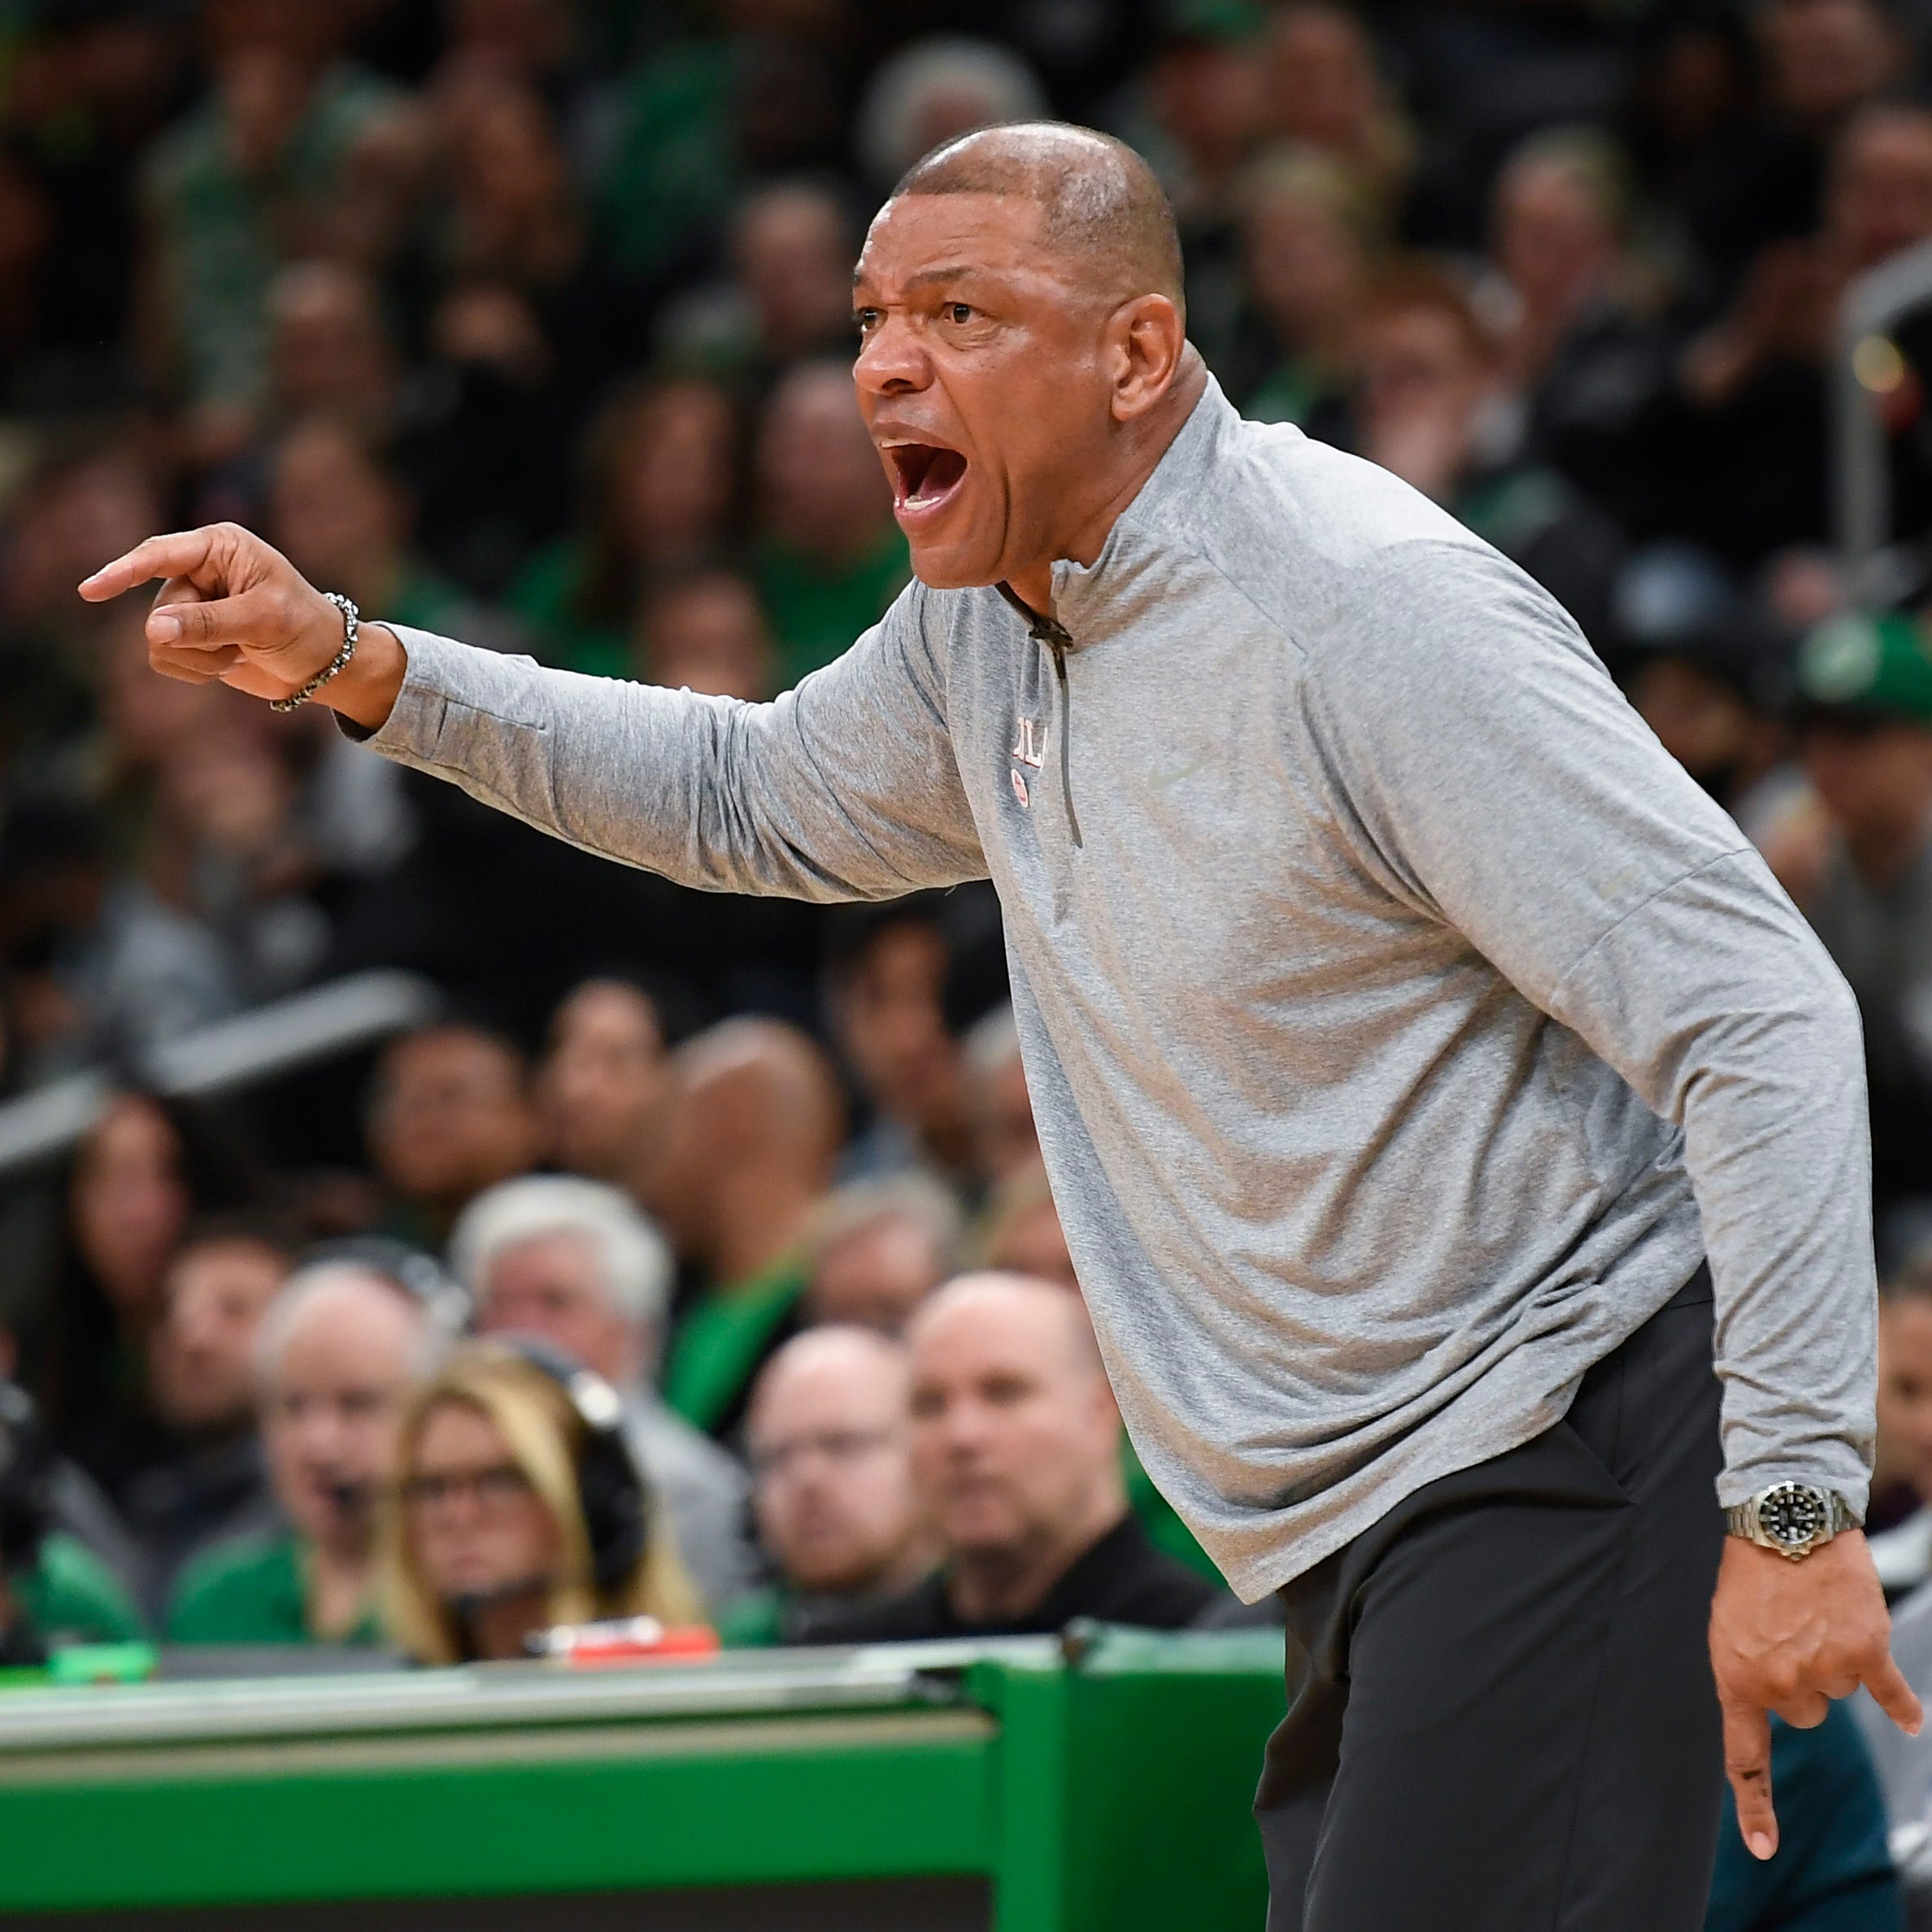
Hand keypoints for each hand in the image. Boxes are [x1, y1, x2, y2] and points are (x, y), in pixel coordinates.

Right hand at [76, 522, 405, 731]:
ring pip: (158, 639)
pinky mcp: (189, 637)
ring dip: (200, 658)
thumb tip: (153, 629)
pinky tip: (228, 663)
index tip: (91, 591)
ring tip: (240, 652)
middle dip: (199, 637)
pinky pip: (165, 659)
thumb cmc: (304, 628)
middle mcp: (199, 570)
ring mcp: (191, 604)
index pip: (160, 554)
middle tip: (242, 643)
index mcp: (220, 547)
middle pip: (162, 608)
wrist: (324, 665)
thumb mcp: (263, 620)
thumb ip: (208, 623)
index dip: (124, 572)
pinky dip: (195, 670)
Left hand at [1709, 1530, 1921, 1860]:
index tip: (1765, 1850)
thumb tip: (1780, 1706)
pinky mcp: (1865, 1652)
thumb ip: (1750, 1674)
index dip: (1755, 1807)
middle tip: (1790, 1634)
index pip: (1746, 1757)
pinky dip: (1901, 1705)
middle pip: (1805, 1717)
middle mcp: (1781, 1684)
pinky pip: (1889, 1695)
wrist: (1784, 1522)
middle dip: (1800, 1682)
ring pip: (1838, 1694)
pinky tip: (1911, 1720)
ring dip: (1832, 1663)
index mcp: (1737, 1680)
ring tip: (1814, 1616)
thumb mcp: (1727, 1629)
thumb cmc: (1751, 1576)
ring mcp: (1825, 1671)